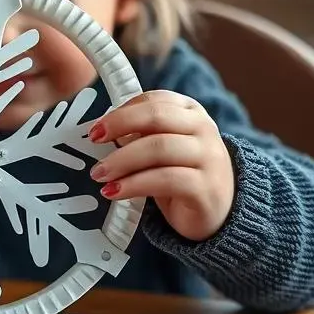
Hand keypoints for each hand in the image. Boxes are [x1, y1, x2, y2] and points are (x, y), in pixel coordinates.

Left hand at [87, 90, 234, 241]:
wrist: (220, 213)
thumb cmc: (183, 176)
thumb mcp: (162, 149)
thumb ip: (140, 136)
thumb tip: (101, 132)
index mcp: (191, 112)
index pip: (155, 100)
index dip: (122, 111)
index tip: (96, 127)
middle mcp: (203, 129)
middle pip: (157, 117)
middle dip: (119, 126)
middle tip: (93, 140)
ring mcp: (208, 158)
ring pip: (159, 148)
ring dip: (122, 160)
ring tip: (99, 174)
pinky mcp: (205, 188)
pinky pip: (165, 180)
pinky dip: (133, 185)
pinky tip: (114, 192)